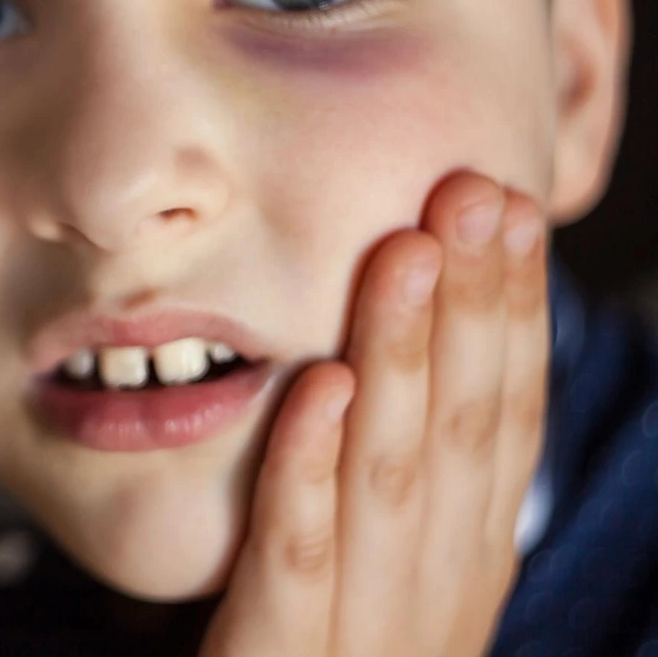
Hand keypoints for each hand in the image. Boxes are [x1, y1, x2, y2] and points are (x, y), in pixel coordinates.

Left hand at [200, 171, 549, 656]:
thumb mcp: (392, 576)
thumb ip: (406, 487)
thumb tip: (417, 360)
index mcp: (466, 566)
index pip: (504, 422)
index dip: (510, 313)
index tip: (505, 210)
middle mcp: (437, 597)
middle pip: (465, 436)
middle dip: (473, 310)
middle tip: (471, 195)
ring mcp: (369, 638)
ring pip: (392, 481)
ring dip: (404, 360)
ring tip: (404, 253)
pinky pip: (299, 562)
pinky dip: (311, 473)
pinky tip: (320, 390)